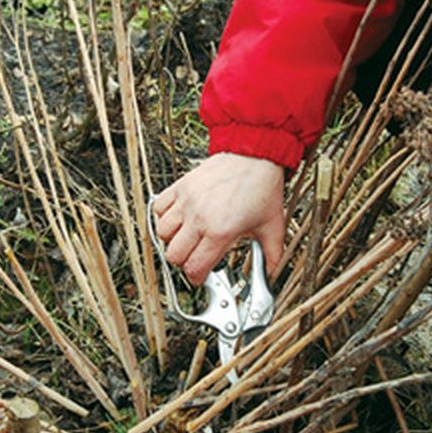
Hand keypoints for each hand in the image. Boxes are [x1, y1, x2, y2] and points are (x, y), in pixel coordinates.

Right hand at [152, 153, 285, 285]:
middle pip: (173, 255)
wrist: (255, 154)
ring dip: (172, 240)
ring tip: (186, 237)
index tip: (200, 277)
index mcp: (221, 231)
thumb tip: (271, 273)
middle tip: (194, 257)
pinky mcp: (181, 186)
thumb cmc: (263, 186)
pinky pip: (158, 207)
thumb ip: (272, 254)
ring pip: (162, 233)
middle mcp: (199, 217)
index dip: (196, 278)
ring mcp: (187, 201)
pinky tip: (178, 218)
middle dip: (183, 262)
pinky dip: (163, 216)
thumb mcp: (273, 226)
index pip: (194, 267)